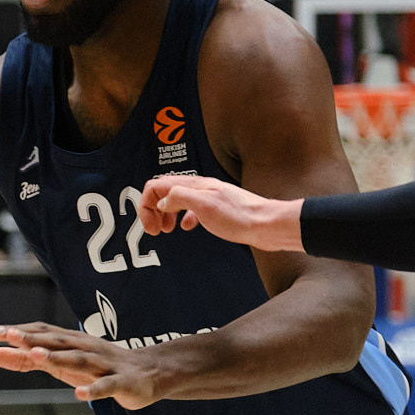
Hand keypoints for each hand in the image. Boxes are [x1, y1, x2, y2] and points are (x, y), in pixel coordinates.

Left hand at [0, 323, 168, 407]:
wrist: (151, 373)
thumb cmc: (99, 367)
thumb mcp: (61, 364)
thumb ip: (28, 361)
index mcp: (73, 342)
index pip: (45, 333)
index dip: (22, 332)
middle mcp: (88, 348)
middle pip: (59, 342)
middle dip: (35, 339)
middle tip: (10, 336)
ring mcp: (106, 365)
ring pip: (80, 360)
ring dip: (58, 358)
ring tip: (37, 357)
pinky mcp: (123, 383)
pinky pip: (106, 386)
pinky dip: (93, 389)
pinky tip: (79, 394)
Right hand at [136, 174, 303, 249]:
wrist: (266, 225)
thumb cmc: (240, 216)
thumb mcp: (203, 205)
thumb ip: (179, 197)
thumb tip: (163, 201)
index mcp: (193, 184)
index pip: (156, 185)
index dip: (147, 205)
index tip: (150, 224)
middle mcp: (199, 188)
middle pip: (164, 192)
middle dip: (153, 210)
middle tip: (155, 230)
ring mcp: (208, 198)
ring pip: (176, 200)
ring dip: (165, 214)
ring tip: (166, 229)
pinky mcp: (216, 210)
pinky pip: (191, 209)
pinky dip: (182, 217)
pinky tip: (186, 227)